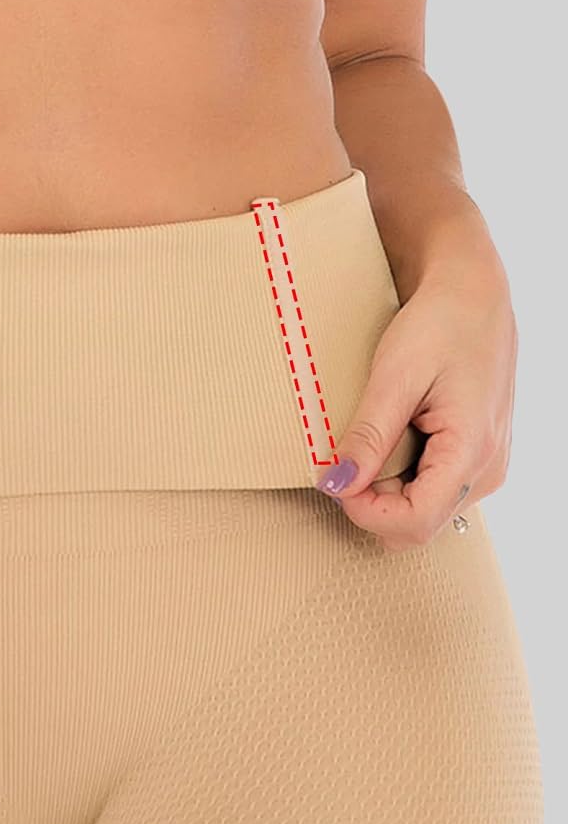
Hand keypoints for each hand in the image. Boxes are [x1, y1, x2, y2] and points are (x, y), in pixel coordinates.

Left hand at [315, 246, 516, 549]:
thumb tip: (336, 485)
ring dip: (385, 491)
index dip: (364, 512)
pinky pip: (431, 494)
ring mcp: (485, 470)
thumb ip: (368, 437)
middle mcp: (487, 471)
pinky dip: (400, 480)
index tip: (337, 478)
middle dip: (373, 504)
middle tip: (351, 456)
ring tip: (377, 439)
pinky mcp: (475, 463)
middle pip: (416, 527)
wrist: (473, 296)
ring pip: (421, 515)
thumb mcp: (394, 377)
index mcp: (473, 451)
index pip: (413, 523)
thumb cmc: (440, 325)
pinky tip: (393, 440)